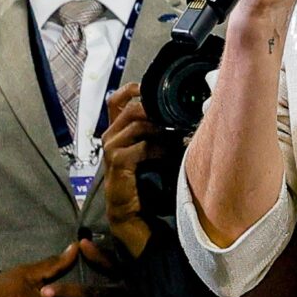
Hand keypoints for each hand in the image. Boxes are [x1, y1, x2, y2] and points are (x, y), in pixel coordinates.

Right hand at [98, 84, 173, 258]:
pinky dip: (157, 148)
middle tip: (175, 116)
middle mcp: (110, 136)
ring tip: (174, 137)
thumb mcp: (154, 147)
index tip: (150, 87)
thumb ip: (161, 130)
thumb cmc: (145, 177)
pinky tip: (167, 155)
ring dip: (160, 128)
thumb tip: (186, 112)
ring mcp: (111, 149)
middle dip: (155, 109)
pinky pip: (140, 146)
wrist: (131, 209)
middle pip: (131, 108)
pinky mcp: (117, 163)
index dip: (131, 89)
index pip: (115, 101)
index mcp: (117, 130)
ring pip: (136, 124)